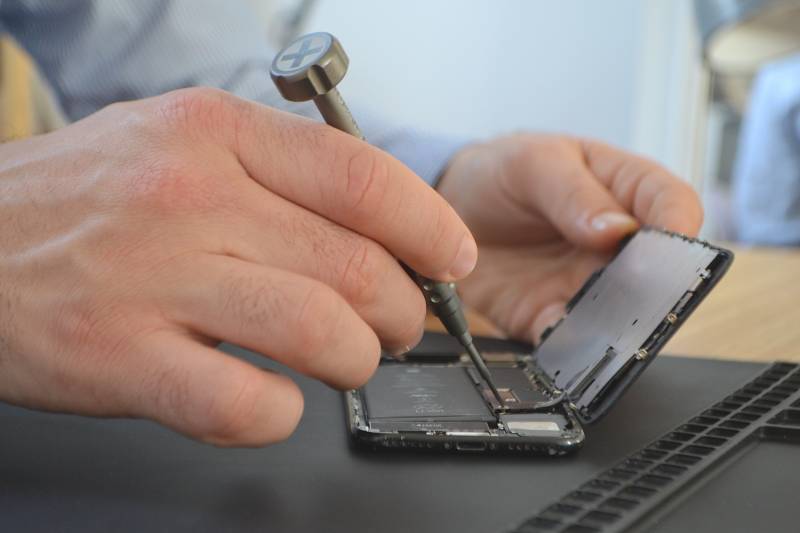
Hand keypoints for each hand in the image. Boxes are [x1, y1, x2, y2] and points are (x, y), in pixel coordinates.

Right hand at [0, 88, 476, 445]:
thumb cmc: (85, 199)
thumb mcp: (180, 141)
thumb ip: (280, 172)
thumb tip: (382, 223)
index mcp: (215, 135)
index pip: (362, 176)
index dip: (429, 226)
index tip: (450, 259)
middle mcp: (190, 197)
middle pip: (356, 266)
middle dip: (400, 310)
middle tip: (394, 322)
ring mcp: (155, 278)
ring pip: (319, 332)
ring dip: (353, 360)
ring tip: (342, 359)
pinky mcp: (123, 357)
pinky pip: (246, 403)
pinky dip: (280, 413)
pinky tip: (270, 398)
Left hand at [437, 134, 702, 341]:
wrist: (452, 207)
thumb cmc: (500, 172)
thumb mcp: (532, 164)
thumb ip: (572, 193)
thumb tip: (617, 229)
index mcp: (623, 188)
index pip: (670, 201)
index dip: (680, 219)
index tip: (675, 235)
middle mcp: (616, 243)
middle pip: (656, 269)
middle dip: (657, 286)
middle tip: (641, 290)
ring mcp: (587, 283)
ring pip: (620, 313)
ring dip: (618, 326)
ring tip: (605, 328)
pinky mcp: (551, 315)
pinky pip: (570, 339)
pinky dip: (571, 349)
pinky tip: (564, 347)